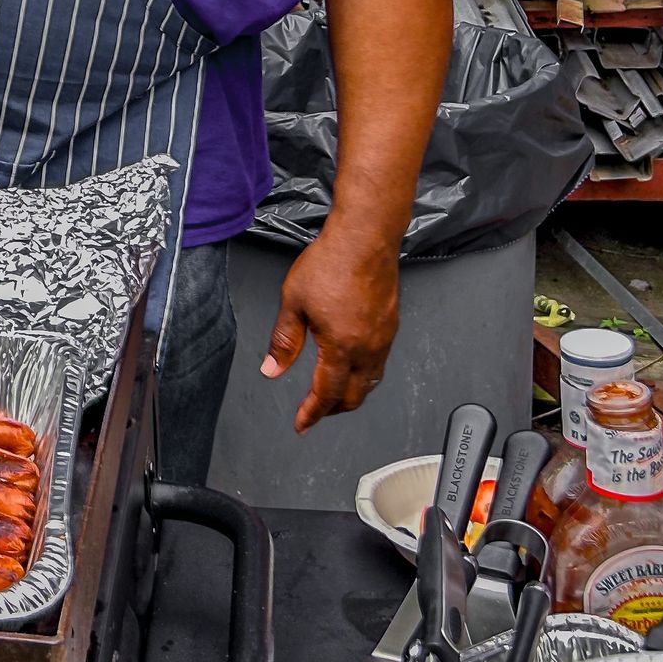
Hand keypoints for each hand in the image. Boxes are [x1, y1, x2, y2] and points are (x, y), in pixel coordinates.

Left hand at [261, 223, 399, 433]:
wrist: (365, 237)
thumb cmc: (332, 263)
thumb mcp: (294, 303)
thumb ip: (284, 341)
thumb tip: (272, 368)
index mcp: (342, 347)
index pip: (327, 394)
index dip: (312, 413)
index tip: (302, 423)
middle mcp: (368, 348)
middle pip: (355, 396)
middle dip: (333, 409)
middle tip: (316, 411)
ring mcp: (384, 337)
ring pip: (371, 381)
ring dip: (352, 393)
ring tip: (334, 393)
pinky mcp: (391, 324)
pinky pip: (380, 362)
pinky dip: (365, 373)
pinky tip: (354, 365)